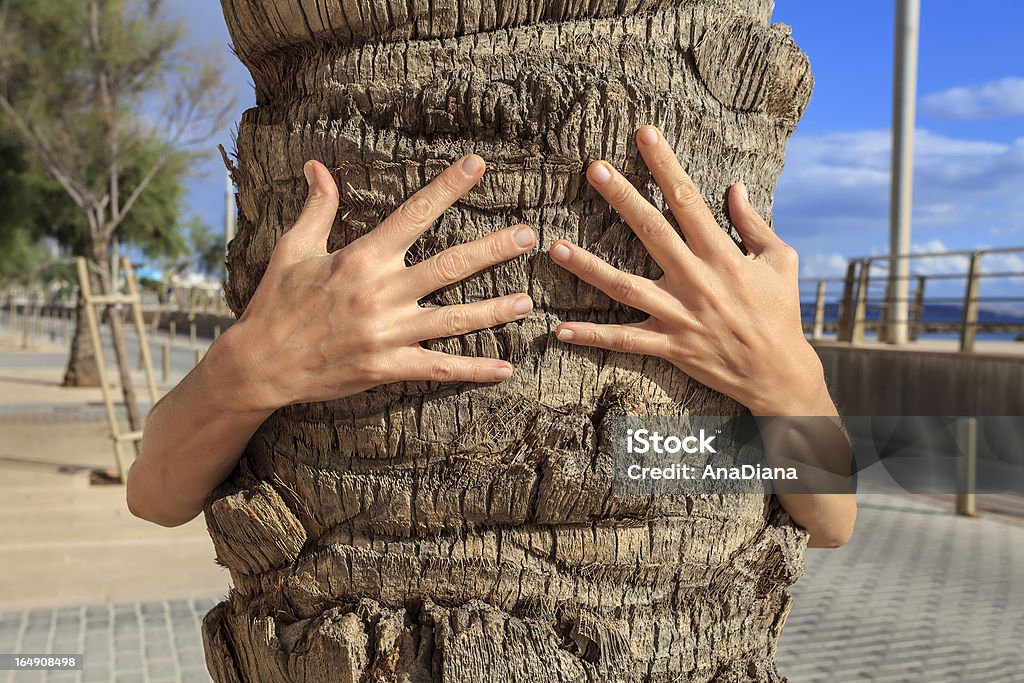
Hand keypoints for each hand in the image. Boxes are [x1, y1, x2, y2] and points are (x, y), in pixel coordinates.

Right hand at [219, 155, 534, 411]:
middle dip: (493, 250)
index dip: (448, 187)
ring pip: (454, 319)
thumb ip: (316, 208)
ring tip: (527, 301)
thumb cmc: (276, 303)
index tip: (477, 165)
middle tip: (528, 237)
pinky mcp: (388, 367)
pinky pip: (439, 368)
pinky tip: (504, 368)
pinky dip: (473, 370)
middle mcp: (381, 293)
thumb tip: (317, 166)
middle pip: (450, 266)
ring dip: (494, 309)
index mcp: (361, 259)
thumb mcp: (293, 249)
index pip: (414, 214)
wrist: (260, 364)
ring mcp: (388, 333)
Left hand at [548, 125, 832, 416]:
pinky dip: (592, 337)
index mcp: (722, 255)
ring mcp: (679, 315)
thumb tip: (734, 187)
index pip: (688, 200)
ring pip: (625, 288)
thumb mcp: (780, 260)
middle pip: (651, 232)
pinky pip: (624, 341)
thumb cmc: (780, 311)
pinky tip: (560, 330)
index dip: (665, 165)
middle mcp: (696, 281)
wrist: (778, 373)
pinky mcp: (669, 346)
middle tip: (595, 169)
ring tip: (556, 249)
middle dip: (622, 198)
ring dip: (588, 268)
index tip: (645, 134)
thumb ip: (753, 224)